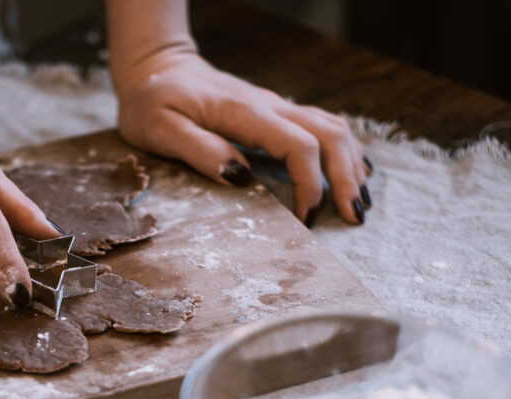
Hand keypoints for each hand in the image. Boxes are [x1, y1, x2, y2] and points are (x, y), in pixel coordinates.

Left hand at [113, 47, 371, 226]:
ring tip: (357, 202)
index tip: (304, 218)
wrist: (157, 67)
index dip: (309, 183)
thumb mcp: (161, 129)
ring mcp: (276, 106)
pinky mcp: (276, 112)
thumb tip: (240, 177)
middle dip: (346, 178)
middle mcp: (270, 105)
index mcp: (244, 113)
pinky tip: (351, 174)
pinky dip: (343, 151)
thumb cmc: (152, 102)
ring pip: (334, 128)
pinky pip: (324, 126)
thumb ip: (200, 150)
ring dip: (351, 165)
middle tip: (353, 217)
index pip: (298, 145)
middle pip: (330, 135)